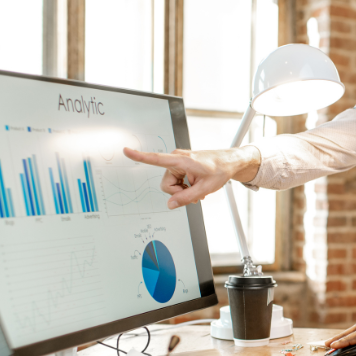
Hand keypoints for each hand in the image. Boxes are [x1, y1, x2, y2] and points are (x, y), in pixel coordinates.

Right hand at [122, 146, 260, 208]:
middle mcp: (177, 159)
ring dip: (183, 190)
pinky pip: (176, 181)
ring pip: (171, 185)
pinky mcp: (181, 166)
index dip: (140, 156)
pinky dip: (185, 186)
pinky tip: (195, 185)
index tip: (126, 151)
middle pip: (166, 184)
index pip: (156, 159)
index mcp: (181, 160)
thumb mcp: (205, 189)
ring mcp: (179, 162)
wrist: (229, 162)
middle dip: (178, 192)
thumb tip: (170, 205)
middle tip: (194, 192)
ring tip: (197, 188)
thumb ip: (186, 198)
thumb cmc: (220, 170)